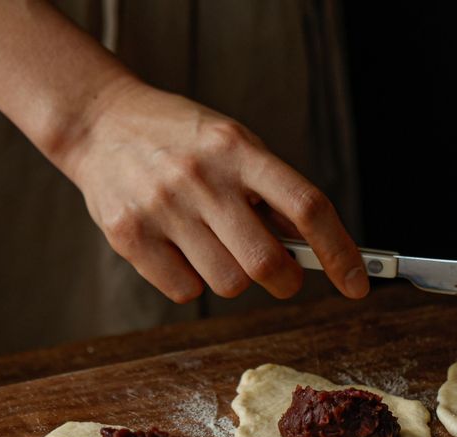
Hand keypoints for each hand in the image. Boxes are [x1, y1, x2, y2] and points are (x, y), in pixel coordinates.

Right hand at [63, 78, 368, 302]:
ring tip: (213, 243)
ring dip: (234, 277)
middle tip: (281, 274)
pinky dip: (192, 281)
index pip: (307, 207)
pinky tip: (180, 249)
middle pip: (268, 263)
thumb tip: (318, 246)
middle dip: (286, 281)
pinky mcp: (129, 236)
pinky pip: (186, 292)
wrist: (99, 123)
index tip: (357, 284)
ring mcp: (163, 207)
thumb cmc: (182, 140)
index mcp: (239, 150)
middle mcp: (202, 177)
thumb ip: (273, 193)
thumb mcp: (235, 146)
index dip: (340, 253)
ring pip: (228, 284)